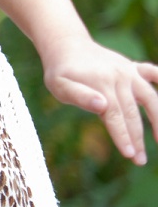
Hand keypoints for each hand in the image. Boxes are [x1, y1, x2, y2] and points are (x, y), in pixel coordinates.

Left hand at [40, 34, 157, 164]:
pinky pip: (152, 73)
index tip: (130, 155)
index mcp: (103, 84)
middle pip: (132, 113)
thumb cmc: (60, 71)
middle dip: (137, 139)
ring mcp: (129, 72)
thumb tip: (102, 105)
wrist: (65, 45)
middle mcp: (120, 77)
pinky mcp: (133, 67)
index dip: (123, 136)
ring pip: (151, 98)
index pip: (116, 116)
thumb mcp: (59, 84)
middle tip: (140, 161)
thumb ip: (79, 95)